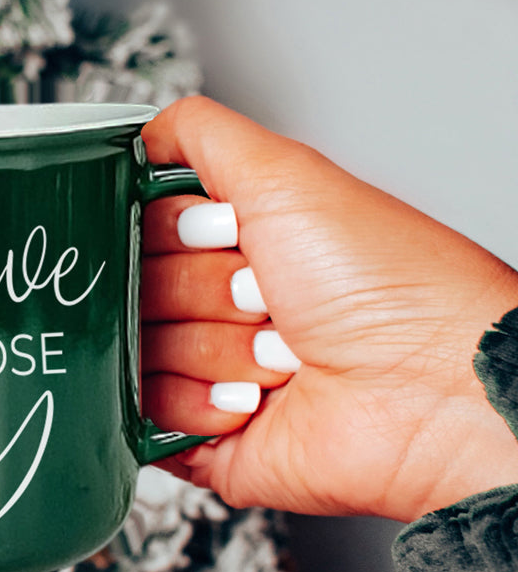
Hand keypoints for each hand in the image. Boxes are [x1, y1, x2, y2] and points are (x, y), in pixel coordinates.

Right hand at [140, 96, 517, 522]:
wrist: (432, 391)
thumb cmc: (390, 287)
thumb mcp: (288, 175)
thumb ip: (200, 136)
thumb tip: (141, 133)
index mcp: (240, 242)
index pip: (144, 230)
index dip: (171, 232)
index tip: (216, 233)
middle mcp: (225, 307)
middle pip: (139, 290)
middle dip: (198, 291)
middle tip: (261, 295)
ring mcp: (215, 374)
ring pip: (140, 354)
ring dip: (211, 351)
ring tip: (278, 351)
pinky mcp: (209, 438)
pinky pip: (148, 418)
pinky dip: (198, 407)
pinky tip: (255, 398)